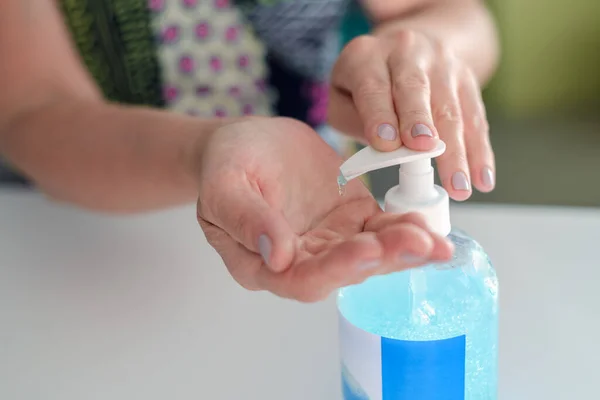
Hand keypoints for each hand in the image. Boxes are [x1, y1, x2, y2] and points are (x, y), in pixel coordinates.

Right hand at [195, 117, 452, 301]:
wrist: (248, 141)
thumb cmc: (227, 163)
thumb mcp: (224, 185)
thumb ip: (245, 218)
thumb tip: (275, 255)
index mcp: (264, 264)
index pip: (301, 279)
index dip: (335, 269)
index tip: (364, 249)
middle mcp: (303, 260)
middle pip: (346, 271)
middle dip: (385, 260)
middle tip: (419, 245)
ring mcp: (331, 241)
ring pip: (371, 252)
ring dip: (404, 248)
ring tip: (435, 241)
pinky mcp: (352, 219)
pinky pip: (382, 227)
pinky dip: (406, 226)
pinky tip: (428, 224)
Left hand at [328, 30, 494, 200]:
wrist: (404, 50)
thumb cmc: (365, 87)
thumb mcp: (342, 99)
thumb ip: (356, 122)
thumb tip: (385, 151)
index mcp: (366, 56)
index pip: (372, 86)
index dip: (379, 115)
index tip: (387, 144)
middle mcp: (405, 51)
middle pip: (415, 89)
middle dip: (421, 122)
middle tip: (425, 150)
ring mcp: (440, 62)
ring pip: (450, 109)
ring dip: (456, 151)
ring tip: (459, 186)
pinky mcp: (466, 78)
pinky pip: (475, 118)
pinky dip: (479, 152)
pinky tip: (482, 179)